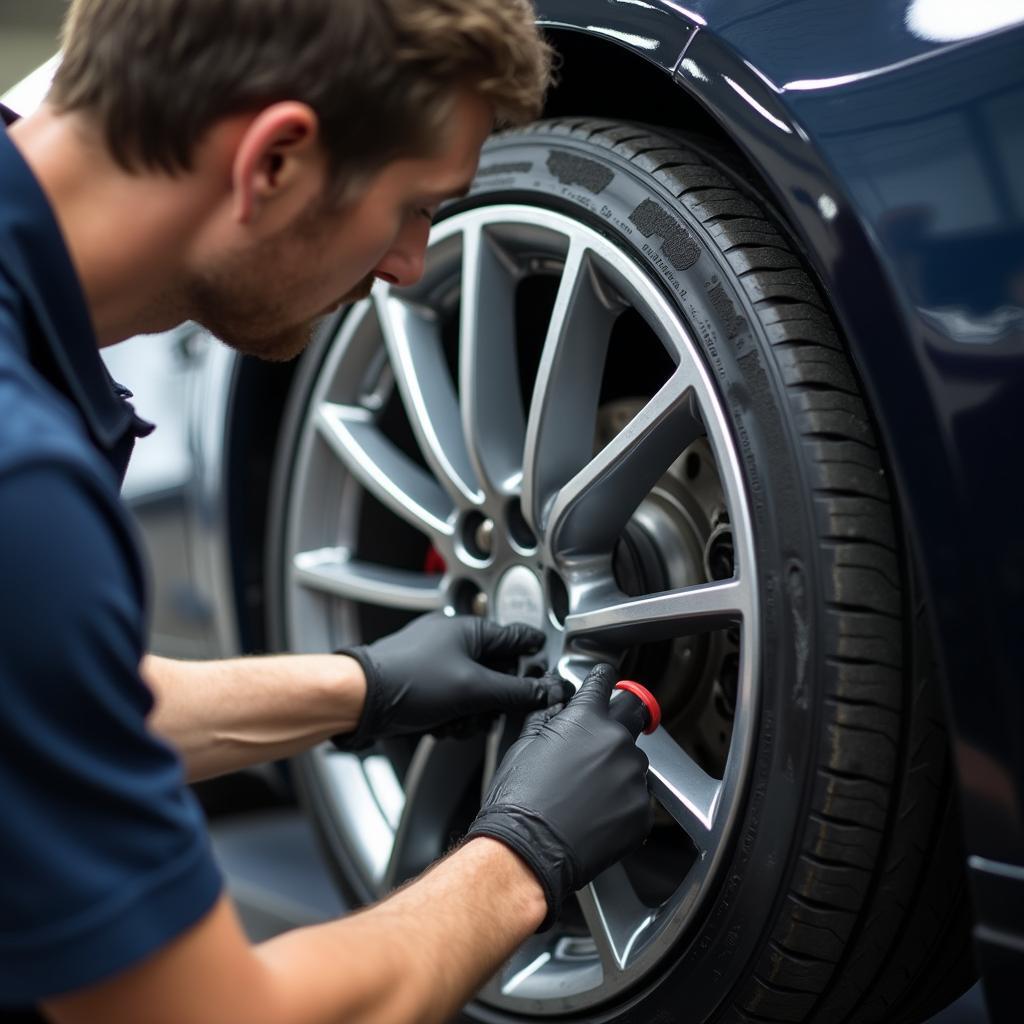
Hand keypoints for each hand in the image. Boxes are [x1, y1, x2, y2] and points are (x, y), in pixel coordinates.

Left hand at [334, 613, 569, 747]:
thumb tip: (545, 691)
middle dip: (492, 699)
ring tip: (456, 720)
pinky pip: (452, 702)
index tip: (547, 672)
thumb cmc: (407, 680)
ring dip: (469, 713)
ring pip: (474, 692)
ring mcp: (436, 663)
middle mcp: (452, 641)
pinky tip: (440, 724)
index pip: (516, 638)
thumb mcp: (473, 688)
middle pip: (496, 672)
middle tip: (487, 711)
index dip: (534, 657)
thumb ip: (515, 691)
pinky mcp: (423, 685)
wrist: (361, 700)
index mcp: (468, 629)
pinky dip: (450, 717)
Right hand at [466, 663, 653, 929]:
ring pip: (634, 760)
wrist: (527, 853)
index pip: (604, 681)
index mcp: (586, 719)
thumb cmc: (519, 803)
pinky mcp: (642, 811)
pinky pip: (638, 796)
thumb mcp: (524, 746)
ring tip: (589, 790)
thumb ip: (547, 717)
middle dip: (620, 718)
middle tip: (601, 736)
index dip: (601, 679)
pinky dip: (622, 801)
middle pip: (634, 714)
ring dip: (618, 766)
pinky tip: (597, 813)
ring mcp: (633, 777)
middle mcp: (616, 741)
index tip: (604, 681)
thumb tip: (555, 705)